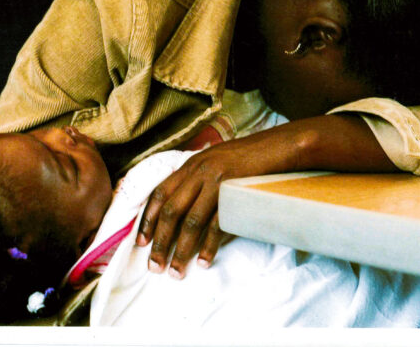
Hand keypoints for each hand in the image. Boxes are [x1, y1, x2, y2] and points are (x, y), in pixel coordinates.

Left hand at [135, 125, 303, 278]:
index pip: (160, 193)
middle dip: (160, 242)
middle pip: (171, 211)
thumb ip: (196, 178)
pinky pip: (217, 225)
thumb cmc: (248, 158)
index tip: (141, 242)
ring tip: (176, 271)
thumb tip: (179, 207)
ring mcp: (217, 183)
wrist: (278, 148)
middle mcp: (200, 172)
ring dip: (181, 250)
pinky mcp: (234, 194)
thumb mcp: (215, 161)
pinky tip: (204, 261)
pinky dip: (208, 246)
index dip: (147, 219)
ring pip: (191, 221)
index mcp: (192, 165)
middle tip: (154, 266)